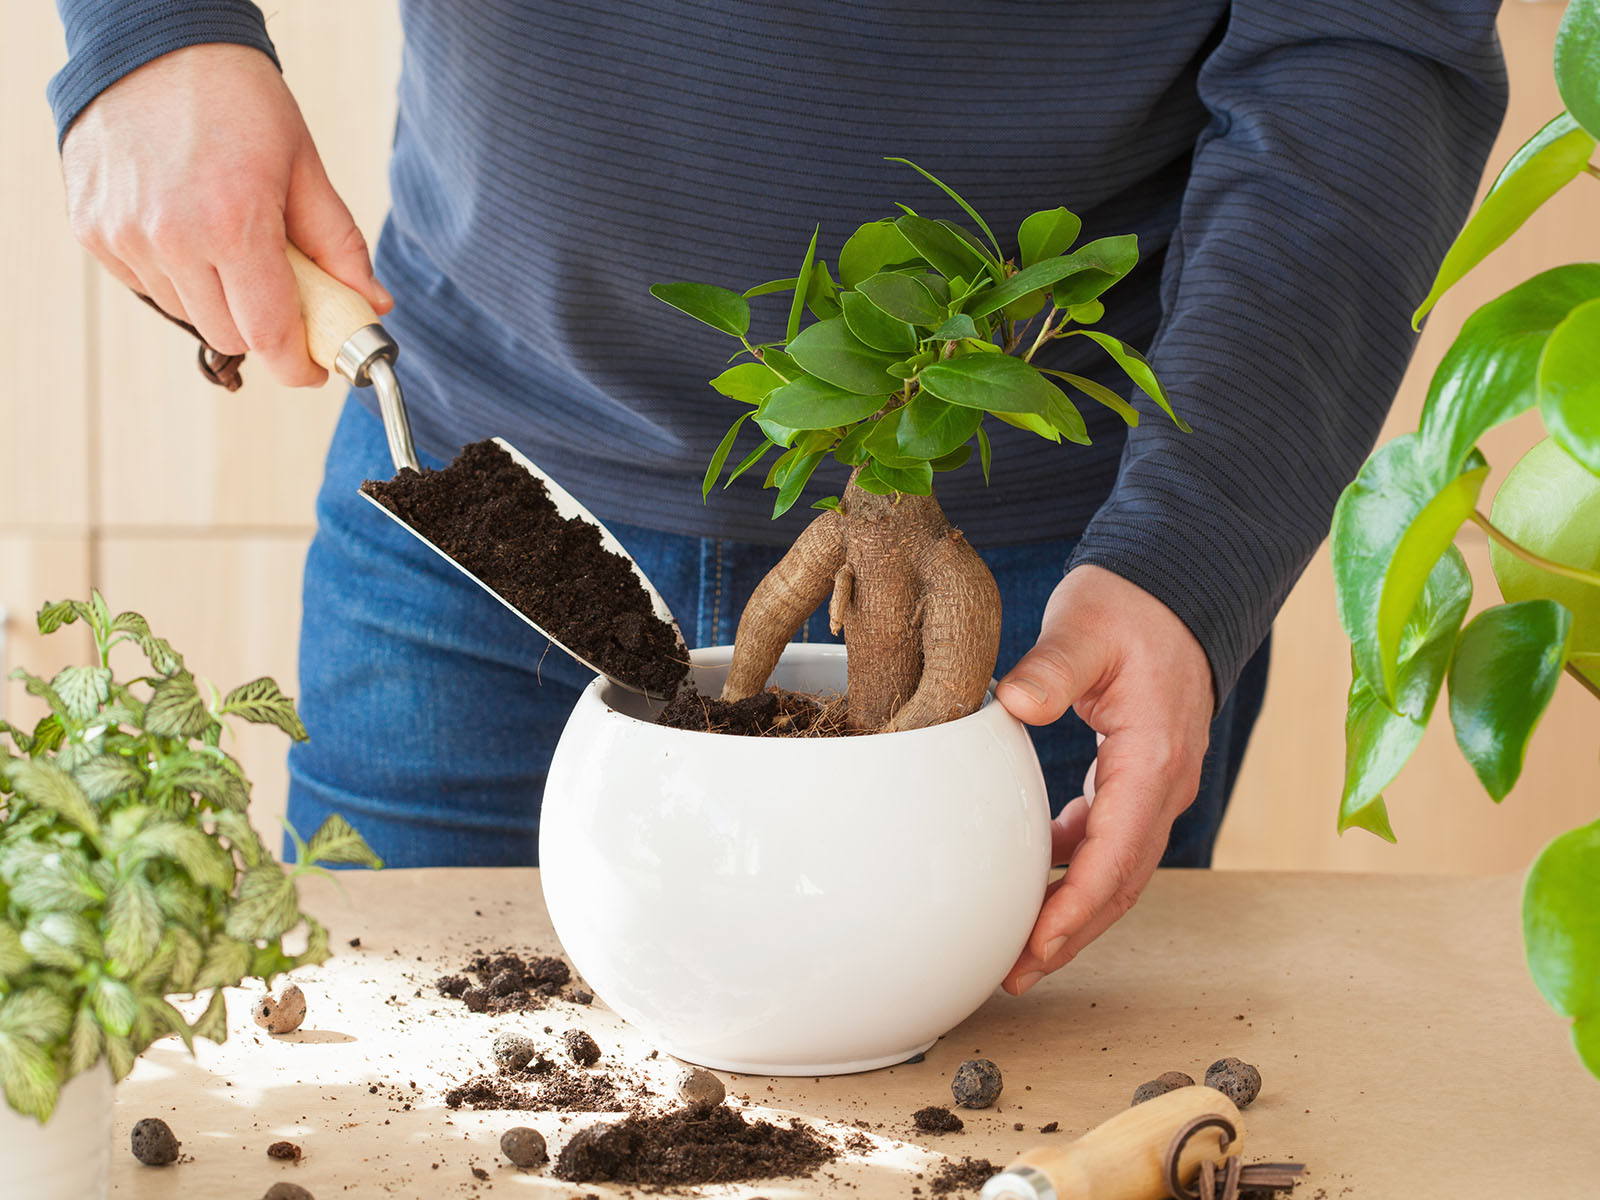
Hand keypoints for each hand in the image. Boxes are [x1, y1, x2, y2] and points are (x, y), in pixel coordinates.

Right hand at [61, 43, 391, 385]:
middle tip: (282, 289)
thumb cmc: (237, 99)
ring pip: (188, 315)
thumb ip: (339, 246)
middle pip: (230, 335)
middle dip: (264, 326)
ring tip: (229, 240)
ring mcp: (123, 236)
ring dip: (218, 299)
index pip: (269, 334)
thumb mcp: (304, 167)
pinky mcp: (93, 230)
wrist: (153, 43)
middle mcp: (170, 237)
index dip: (298, 364)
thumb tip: (372, 303)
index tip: (314, 368)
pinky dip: (178, 277)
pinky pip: (149, 288)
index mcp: (232, 223)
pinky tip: (188, 229)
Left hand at [995, 564, 1213, 993]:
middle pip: (1121, 882)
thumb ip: (1052, 668)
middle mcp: (1164, 785)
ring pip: (1118, 868)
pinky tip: (1039, 870)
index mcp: (1152, 760)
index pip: (1116, 857)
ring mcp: (1156, 785)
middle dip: (1071, 933)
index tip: (1035, 947)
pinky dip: (1077, 866)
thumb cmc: (1129, 607)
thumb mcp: (1084, 629)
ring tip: (1022, 945)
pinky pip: (1112, 839)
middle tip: (1015, 972)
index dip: (1075, 909)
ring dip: (1074, 909)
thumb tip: (1016, 703)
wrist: (1173, 588)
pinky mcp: (1139, 777)